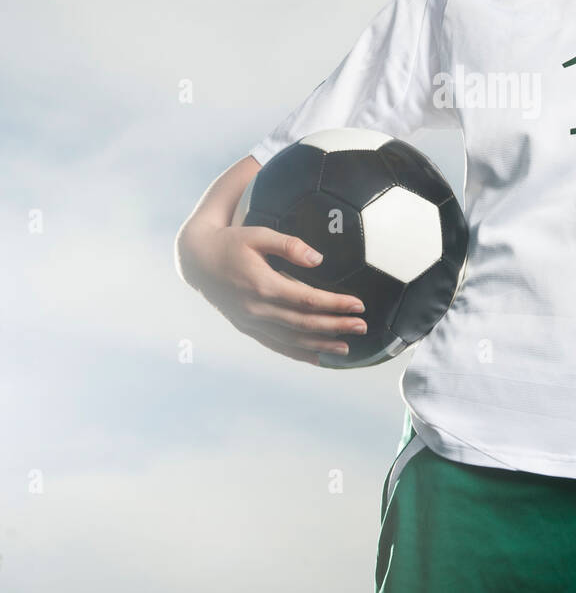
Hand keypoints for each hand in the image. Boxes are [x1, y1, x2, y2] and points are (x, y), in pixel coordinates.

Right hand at [179, 223, 368, 364]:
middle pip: (304, 323)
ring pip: (291, 339)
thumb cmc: (231, 241)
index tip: (359, 305)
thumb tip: (318, 259)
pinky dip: (298, 353)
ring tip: (346, 347)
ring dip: (321, 345)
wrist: (196, 260)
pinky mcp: (246, 327)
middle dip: (336, 326)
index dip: (335, 304)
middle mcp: (257, 309)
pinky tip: (317, 358)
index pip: (307, 300)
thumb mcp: (258, 234)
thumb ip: (289, 245)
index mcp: (262, 285)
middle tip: (362, 327)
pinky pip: (275, 345)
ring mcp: (250, 321)